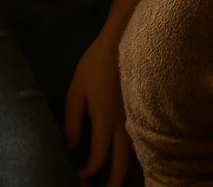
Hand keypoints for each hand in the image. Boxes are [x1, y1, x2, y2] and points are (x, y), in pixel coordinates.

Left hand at [64, 33, 130, 186]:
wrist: (124, 40)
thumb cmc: (96, 65)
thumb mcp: (75, 91)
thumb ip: (72, 120)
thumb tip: (71, 146)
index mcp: (105, 120)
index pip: (99, 157)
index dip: (88, 170)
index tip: (79, 174)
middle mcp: (124, 123)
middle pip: (121, 162)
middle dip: (112, 181)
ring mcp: (136, 116)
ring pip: (134, 152)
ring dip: (123, 169)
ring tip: (115, 181)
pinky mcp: (141, 109)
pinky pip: (139, 138)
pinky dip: (133, 153)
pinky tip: (127, 155)